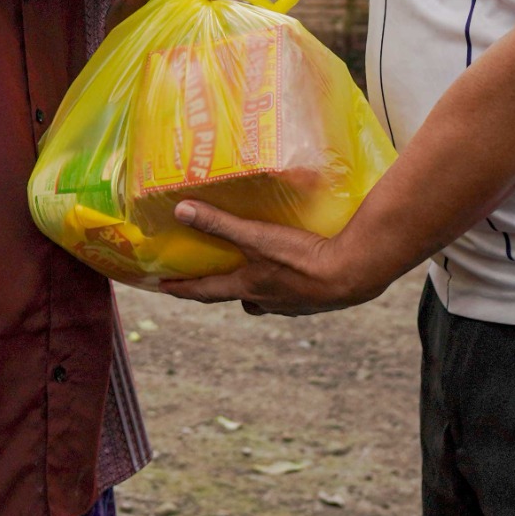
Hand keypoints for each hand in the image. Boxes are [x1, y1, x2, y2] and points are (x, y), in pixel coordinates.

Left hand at [157, 202, 389, 316]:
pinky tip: (293, 272)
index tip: (162, 287)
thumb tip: (180, 211)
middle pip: (236, 298)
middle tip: (211, 279)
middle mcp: (267, 301)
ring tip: (255, 272)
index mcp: (248, 287)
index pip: (205, 291)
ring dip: (255, 289)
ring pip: (264, 300)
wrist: (352, 274)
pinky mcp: (315, 300)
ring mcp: (292, 304)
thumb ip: (219, 223)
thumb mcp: (256, 236)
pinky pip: (291, 295)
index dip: (182, 288)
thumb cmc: (301, 258)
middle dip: (221, 289)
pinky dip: (285, 286)